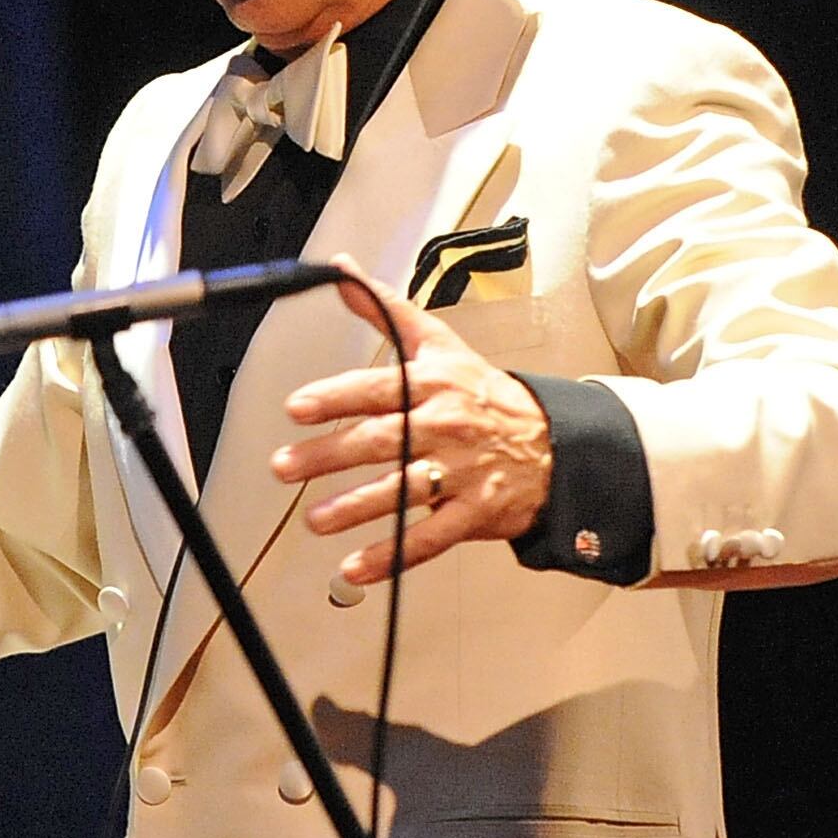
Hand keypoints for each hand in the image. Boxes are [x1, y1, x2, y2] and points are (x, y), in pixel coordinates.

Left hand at [271, 258, 552, 584]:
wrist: (553, 443)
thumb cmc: (484, 394)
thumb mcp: (440, 344)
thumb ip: (386, 311)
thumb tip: (341, 269)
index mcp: (434, 383)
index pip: (378, 387)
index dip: (335, 396)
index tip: (297, 408)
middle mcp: (446, 425)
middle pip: (380, 441)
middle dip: (328, 455)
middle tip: (285, 468)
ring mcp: (461, 471)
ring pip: (402, 491)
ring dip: (355, 508)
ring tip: (315, 520)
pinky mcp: (474, 512)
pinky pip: (428, 538)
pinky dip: (391, 556)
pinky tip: (356, 568)